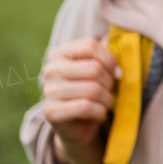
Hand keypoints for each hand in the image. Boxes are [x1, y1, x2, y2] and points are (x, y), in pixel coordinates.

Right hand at [42, 37, 118, 163]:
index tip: (114, 72)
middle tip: (109, 91)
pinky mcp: (50, 112)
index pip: (90, 46)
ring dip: (107, 99)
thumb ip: (104, 53)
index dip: (109, 59)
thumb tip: (112, 36)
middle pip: (94, 69)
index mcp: (59, 54)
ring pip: (92, 90)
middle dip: (109, 82)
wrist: (78, 127)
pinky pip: (86, 108)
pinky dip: (100, 112)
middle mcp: (50, 70)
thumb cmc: (91, 93)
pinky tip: (99, 114)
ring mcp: (48, 91)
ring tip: (105, 103)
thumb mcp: (99, 70)